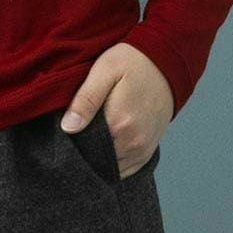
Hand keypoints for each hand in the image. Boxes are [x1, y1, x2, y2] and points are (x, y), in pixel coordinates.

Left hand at [60, 43, 174, 178]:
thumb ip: (86, 99)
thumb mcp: (105, 70)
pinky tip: (104, 146)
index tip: (65, 132)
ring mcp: (143, 150)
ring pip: (111, 169)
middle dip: (83, 153)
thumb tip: (68, 127)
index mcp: (119, 124)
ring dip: (98, 159)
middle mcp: (133, 143)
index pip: (84, 149)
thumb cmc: (133, 62)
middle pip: (97, 161)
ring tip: (90, 137)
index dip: (71, 142)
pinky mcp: (148, 151)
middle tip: (76, 132)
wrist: (167, 62)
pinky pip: (125, 170)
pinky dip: (112, 163)